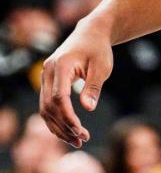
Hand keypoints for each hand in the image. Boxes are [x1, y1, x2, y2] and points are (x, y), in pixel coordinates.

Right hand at [39, 17, 113, 147]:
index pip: (59, 97)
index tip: (80, 130)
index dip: (68, 116)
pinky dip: (56, 118)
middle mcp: (48, 71)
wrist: (91, 33)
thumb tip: (88, 109)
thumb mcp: (102, 66)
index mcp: (62, 65)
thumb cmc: (99, 49)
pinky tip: (69, 130)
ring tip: (77, 140)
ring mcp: (45, 76)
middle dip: (63, 125)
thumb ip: (93, 87)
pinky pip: (47, 104)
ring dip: (59, 126)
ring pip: (45, 108)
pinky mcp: (48, 81)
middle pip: (49, 106)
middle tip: (81, 139)